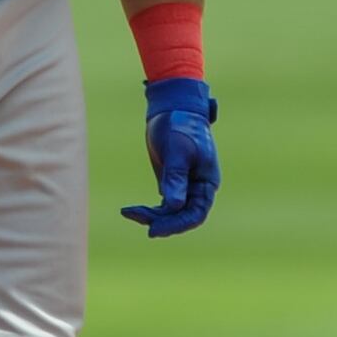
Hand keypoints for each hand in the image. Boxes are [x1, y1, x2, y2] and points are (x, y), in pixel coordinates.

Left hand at [122, 78, 219, 239]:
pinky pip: (162, 204)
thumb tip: (174, 206)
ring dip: (151, 215)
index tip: (155, 229)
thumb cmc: (181, 125)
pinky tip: (130, 210)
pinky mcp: (170, 181)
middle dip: (162, 222)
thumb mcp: (178, 151)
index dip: (177, 224)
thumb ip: (176, 178)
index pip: (196, 213)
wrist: (172, 107)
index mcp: (207, 182)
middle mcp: (198, 187)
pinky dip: (148, 209)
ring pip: (170, 212)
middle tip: (138, 220)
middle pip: (183, 216)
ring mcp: (184, 185)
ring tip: (129, 212)